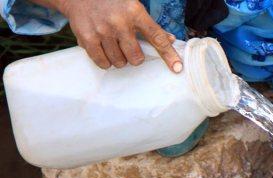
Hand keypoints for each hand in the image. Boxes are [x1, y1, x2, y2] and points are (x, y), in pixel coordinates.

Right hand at [57, 0, 181, 71]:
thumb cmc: (111, 1)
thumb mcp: (133, 6)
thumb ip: (151, 24)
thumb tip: (171, 40)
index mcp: (134, 13)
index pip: (157, 37)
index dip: (169, 55)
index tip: (177, 68)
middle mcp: (119, 22)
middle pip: (136, 58)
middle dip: (134, 57)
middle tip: (127, 47)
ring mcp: (102, 31)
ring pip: (120, 62)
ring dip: (119, 58)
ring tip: (113, 45)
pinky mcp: (87, 38)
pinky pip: (102, 63)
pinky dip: (105, 61)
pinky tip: (104, 49)